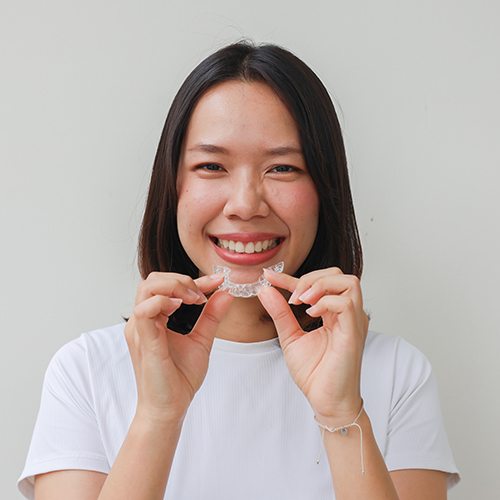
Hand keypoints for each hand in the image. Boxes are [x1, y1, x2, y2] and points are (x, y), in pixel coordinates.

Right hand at [125, 272, 232, 423]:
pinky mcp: (144, 340)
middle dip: (181, 279)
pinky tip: (182, 306)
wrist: (169, 408)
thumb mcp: (201, 340)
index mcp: (154, 319)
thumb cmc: (179, 378)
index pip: (167, 286)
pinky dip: (164, 301)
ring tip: (195, 298)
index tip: (218, 280)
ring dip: (174, 286)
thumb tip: (225, 294)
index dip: (194, 279)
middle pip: (153, 280)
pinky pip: (145, 310)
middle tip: (203, 293)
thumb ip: (211, 316)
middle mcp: (143, 320)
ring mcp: (140, 329)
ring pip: (147, 288)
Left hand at [258, 267, 368, 423]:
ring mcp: (353, 321)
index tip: (269, 276)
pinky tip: (311, 314)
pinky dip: (325, 302)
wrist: (326, 401)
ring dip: (320, 286)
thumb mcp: (291, 337)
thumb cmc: (315, 373)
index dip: (291, 277)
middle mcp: (348, 314)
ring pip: (348, 282)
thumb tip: (265, 290)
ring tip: (301, 302)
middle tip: (292, 296)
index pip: (316, 283)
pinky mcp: (353, 332)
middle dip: (311, 278)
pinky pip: (346, 304)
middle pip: (339, 275)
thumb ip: (280, 313)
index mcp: (334, 313)